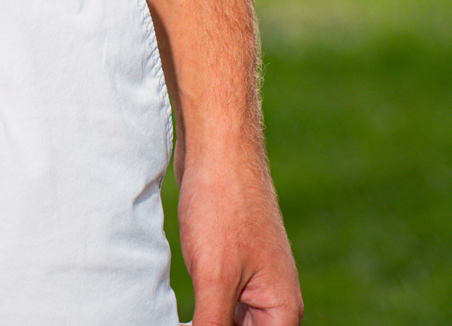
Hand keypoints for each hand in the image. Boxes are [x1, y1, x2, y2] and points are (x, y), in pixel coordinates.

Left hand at [177, 142, 302, 325]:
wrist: (215, 143)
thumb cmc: (223, 204)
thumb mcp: (215, 279)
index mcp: (281, 311)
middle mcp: (271, 300)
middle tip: (185, 320)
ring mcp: (248, 280)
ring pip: (225, 324)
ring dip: (201, 323)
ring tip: (172, 315)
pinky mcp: (225, 262)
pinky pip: (213, 304)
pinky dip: (195, 313)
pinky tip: (171, 313)